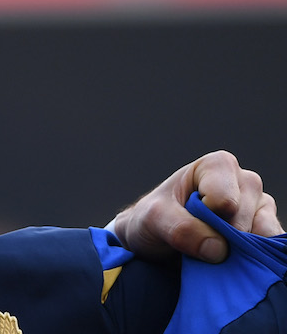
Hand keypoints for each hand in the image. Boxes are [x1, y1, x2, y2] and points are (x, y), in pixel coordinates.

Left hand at [113, 150, 283, 262]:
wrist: (154, 241)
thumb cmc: (153, 220)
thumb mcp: (154, 219)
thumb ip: (180, 229)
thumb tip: (219, 250)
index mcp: (217, 166)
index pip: (224, 199)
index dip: (206, 219)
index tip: (187, 219)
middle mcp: (242, 181)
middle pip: (244, 218)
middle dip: (220, 238)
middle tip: (197, 239)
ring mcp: (256, 205)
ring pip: (262, 232)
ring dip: (238, 249)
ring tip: (212, 249)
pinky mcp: (264, 228)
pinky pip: (272, 246)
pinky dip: (254, 258)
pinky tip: (232, 259)